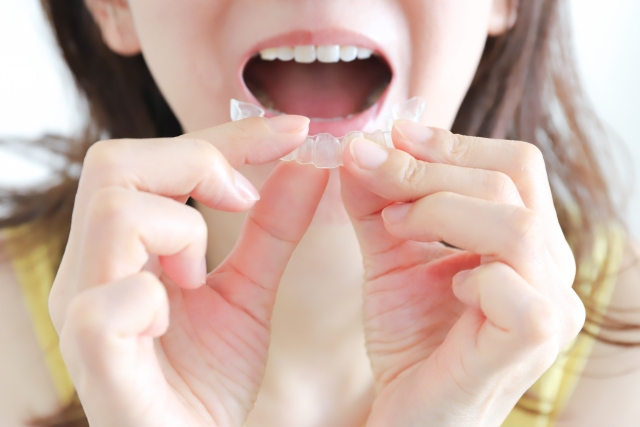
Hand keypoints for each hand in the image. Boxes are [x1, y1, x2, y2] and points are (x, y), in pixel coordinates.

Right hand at [49, 116, 329, 426]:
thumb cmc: (208, 378)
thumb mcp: (249, 290)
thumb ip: (273, 227)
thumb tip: (306, 162)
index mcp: (122, 251)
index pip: (154, 157)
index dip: (228, 133)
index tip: (295, 130)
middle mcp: (90, 272)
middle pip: (114, 164)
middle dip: (196, 164)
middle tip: (243, 200)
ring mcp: (83, 314)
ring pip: (113, 214)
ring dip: (180, 231)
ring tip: (200, 275)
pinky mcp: (93, 361)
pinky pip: (107, 303)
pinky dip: (156, 297)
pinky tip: (175, 318)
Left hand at [340, 121, 584, 425]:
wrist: (409, 413)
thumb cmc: (409, 339)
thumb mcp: (390, 256)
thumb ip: (377, 203)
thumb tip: (361, 147)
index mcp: (529, 242)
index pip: (514, 164)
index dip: (452, 143)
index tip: (393, 134)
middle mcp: (552, 269)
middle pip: (512, 180)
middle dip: (431, 169)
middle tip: (373, 170)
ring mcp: (553, 308)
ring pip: (514, 224)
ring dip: (441, 210)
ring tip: (395, 226)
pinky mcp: (533, 344)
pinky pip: (510, 286)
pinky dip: (467, 272)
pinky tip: (443, 284)